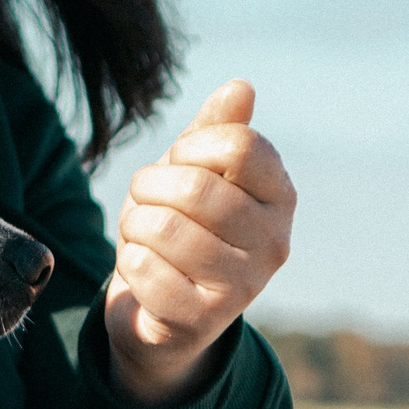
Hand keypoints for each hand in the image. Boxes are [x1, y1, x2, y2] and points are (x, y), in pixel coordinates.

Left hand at [104, 79, 294, 407]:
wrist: (160, 314)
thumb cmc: (181, 228)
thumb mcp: (195, 173)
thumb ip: (215, 131)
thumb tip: (242, 87)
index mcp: (280, 197)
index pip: (239, 145)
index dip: (190, 147)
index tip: (176, 163)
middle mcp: (274, 243)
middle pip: (195, 188)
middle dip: (149, 187)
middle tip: (144, 200)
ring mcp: (243, 287)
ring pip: (163, 229)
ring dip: (134, 225)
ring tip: (141, 236)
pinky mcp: (203, 321)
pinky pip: (143, 270)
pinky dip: (128, 264)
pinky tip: (142, 272)